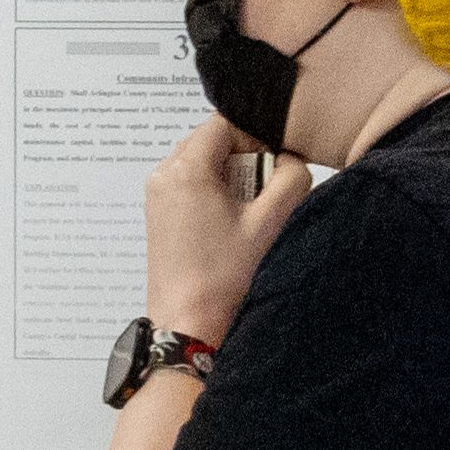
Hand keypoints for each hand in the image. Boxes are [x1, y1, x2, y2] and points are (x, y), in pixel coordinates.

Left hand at [140, 115, 314, 342]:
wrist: (189, 325)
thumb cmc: (225, 280)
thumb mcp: (271, 222)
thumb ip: (292, 176)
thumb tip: (289, 158)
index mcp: (186, 169)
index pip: (226, 123)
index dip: (257, 137)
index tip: (273, 166)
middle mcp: (163, 176)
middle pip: (212, 142)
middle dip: (243, 159)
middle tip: (261, 194)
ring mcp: (157, 197)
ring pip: (201, 164)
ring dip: (229, 178)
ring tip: (245, 215)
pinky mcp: (158, 217)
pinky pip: (190, 187)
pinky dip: (213, 195)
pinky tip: (228, 227)